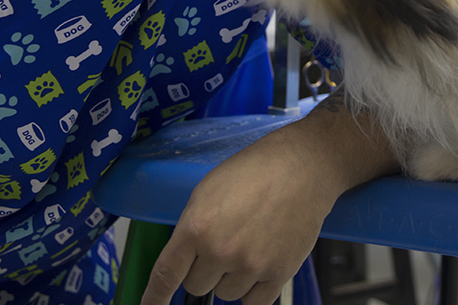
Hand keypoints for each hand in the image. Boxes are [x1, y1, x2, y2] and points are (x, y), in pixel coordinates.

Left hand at [140, 91, 398, 304]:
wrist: (303, 167)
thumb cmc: (255, 170)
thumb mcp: (208, 190)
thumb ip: (191, 227)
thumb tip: (184, 260)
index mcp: (196, 227)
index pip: (166, 275)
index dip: (153, 298)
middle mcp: (220, 251)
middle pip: (196, 286)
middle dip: (204, 270)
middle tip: (224, 243)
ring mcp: (250, 266)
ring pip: (226, 295)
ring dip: (231, 278)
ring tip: (250, 244)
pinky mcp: (279, 274)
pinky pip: (254, 302)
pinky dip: (254, 289)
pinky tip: (261, 264)